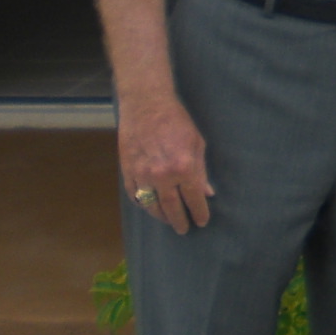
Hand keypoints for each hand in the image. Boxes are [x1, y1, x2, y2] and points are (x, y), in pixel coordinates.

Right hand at [119, 95, 212, 235]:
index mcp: (184, 167)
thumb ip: (201, 171)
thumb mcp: (197, 144)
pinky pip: (136, 195)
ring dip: (161, 216)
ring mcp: (142, 175)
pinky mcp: (127, 172)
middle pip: (172, 208)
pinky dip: (144, 204)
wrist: (146, 105)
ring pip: (151, 206)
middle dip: (180, 221)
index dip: (200, 212)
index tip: (202, 221)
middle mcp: (162, 175)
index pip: (194, 199)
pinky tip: (151, 207)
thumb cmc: (177, 121)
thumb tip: (207, 193)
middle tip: (184, 229)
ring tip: (169, 221)